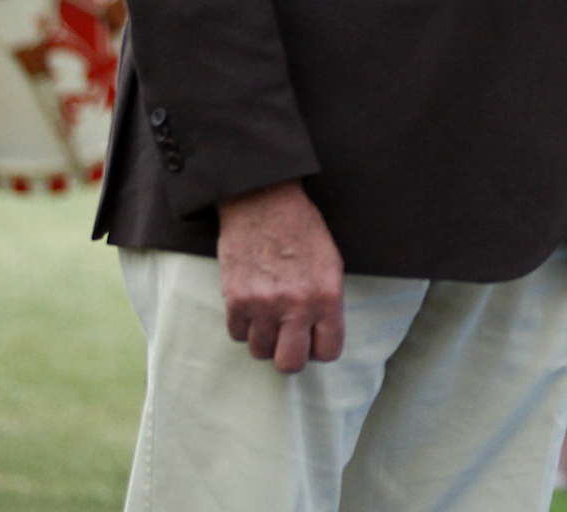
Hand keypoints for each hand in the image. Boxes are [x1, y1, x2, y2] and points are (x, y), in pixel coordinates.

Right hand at [217, 180, 345, 373]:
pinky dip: (244, 326)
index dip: (321, 349)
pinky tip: (251, 308)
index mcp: (327, 296)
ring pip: (260, 351)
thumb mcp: (331, 263)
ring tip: (269, 319)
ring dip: (265, 339)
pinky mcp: (235, 300)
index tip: (315, 341)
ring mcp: (263, 305)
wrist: (264, 203)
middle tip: (289, 340)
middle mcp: (296, 306)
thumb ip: (327, 301)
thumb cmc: (302, 230)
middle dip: (290, 355)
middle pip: (290, 363)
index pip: (328, 350)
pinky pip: (237, 335)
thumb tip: (319, 333)